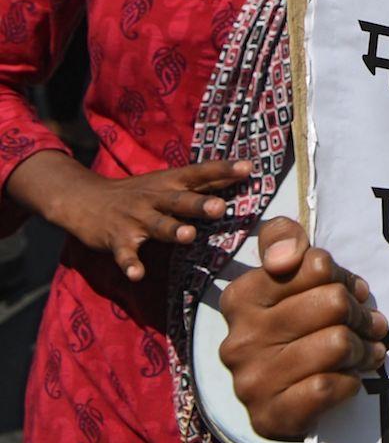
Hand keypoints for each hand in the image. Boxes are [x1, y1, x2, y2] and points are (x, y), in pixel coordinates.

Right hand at [57, 159, 252, 280]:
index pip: (200, 173)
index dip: (223, 170)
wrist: (86, 199)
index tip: (248, 168)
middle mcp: (155, 198)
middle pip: (180, 200)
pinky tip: (137, 274)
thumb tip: (247, 170)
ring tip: (188, 236)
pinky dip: (130, 264)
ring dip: (172, 231)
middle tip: (219, 208)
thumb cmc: (140, 192)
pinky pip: (125, 254)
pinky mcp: (117, 239)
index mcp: (170, 183)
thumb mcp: (169, 181)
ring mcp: (135, 219)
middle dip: (199, 204)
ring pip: (157, 225)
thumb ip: (205, 181)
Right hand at [219, 217, 386, 440]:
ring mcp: (252, 379)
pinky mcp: (270, 415)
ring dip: (363, 349)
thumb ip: (282, 240)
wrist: (272, 399)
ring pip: (337, 344)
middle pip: (333, 302)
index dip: (345, 278)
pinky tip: (349, 378)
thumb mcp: (283, 277)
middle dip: (361, 314)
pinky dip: (349, 382)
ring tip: (367, 351)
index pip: (317, 265)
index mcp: (242, 296)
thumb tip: (288, 256)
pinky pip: (328, 387)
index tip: (354, 292)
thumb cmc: (289, 325)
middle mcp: (241, 338)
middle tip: (372, 325)